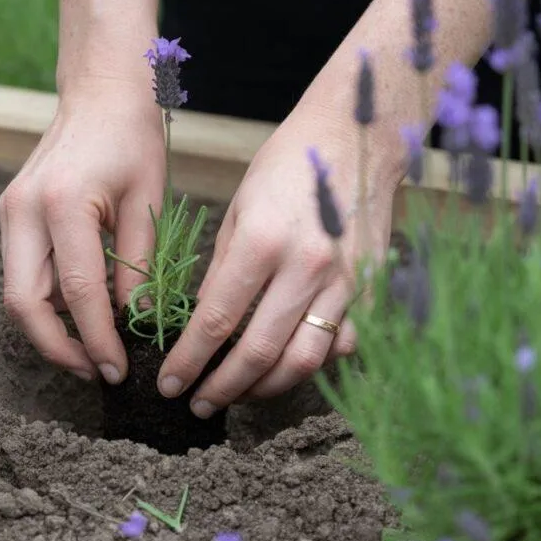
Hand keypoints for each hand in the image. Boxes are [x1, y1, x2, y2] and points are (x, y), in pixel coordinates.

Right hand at [0, 69, 164, 383]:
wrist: (99, 92)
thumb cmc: (131, 137)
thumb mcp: (146, 200)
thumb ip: (138, 267)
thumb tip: (135, 326)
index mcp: (61, 203)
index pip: (76, 292)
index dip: (97, 339)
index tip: (120, 370)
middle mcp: (23, 210)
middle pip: (22, 303)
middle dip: (57, 348)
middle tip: (98, 371)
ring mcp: (10, 212)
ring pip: (16, 293)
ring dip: (49, 330)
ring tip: (94, 351)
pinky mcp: (11, 215)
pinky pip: (22, 273)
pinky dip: (47, 303)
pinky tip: (82, 316)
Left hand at [156, 105, 399, 416]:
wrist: (356, 137)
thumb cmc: (288, 165)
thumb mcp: (239, 208)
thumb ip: (222, 268)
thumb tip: (204, 321)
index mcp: (263, 241)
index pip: (217, 320)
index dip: (190, 360)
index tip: (170, 383)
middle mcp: (306, 267)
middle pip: (260, 352)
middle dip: (223, 387)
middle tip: (199, 403)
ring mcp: (345, 281)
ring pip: (305, 361)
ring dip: (266, 388)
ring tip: (238, 396)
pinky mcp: (371, 288)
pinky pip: (343, 344)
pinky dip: (314, 365)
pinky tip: (288, 369)